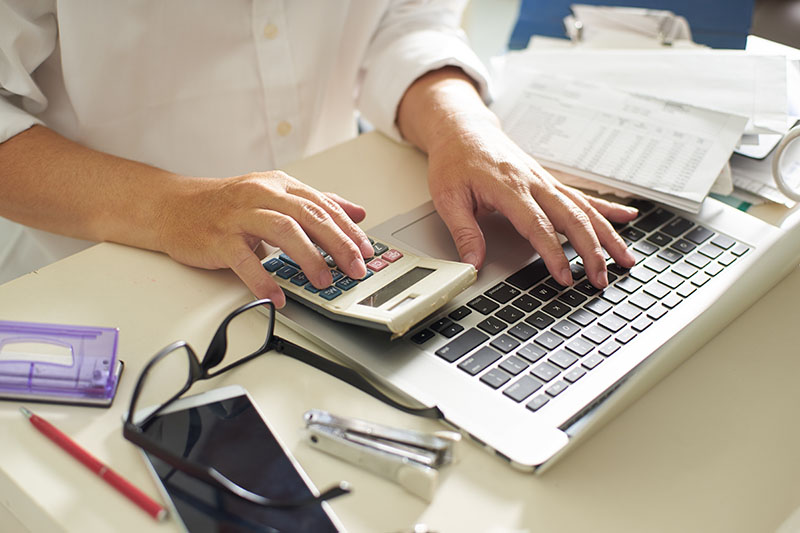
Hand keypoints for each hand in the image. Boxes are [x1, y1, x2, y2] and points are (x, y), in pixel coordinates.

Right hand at [157, 171, 373, 305]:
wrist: (173, 207)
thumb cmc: (226, 206)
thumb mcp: (274, 197)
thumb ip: (315, 205)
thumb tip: (357, 213)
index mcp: (279, 185)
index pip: (322, 206)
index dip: (348, 229)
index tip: (367, 251)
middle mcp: (261, 195)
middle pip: (309, 216)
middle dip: (338, 243)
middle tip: (356, 268)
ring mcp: (239, 216)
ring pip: (283, 230)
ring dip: (308, 257)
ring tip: (324, 281)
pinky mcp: (219, 238)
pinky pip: (245, 260)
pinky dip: (263, 280)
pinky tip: (278, 296)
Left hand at [425, 116, 637, 287]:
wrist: (462, 129)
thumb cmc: (454, 161)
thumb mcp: (447, 198)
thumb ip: (463, 232)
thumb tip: (473, 264)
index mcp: (508, 187)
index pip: (538, 226)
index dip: (554, 254)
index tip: (565, 277)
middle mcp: (534, 182)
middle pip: (572, 218)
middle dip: (591, 251)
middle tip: (601, 279)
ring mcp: (545, 180)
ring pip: (584, 209)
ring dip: (607, 235)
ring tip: (625, 259)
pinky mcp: (549, 180)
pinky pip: (582, 196)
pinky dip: (607, 208)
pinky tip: (628, 217)